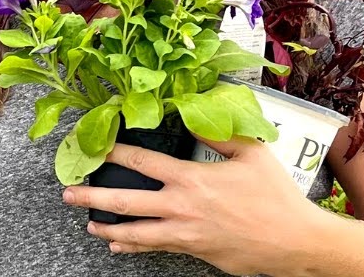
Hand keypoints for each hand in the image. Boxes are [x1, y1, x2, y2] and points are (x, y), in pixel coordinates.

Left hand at [62, 138, 320, 274]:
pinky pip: (155, 249)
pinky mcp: (193, 252)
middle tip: (69, 194)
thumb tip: (193, 111)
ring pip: (136, 232)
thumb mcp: (250, 151)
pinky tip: (119, 246)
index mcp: (191, 178)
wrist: (294, 241)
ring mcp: (185, 233)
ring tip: (89, 224)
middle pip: (126, 200)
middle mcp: (181, 207)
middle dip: (93, 196)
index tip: (95, 145)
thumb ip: (217, 131)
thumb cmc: (275, 196)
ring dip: (108, 228)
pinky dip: (134, 248)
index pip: (142, 160)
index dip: (114, 151)